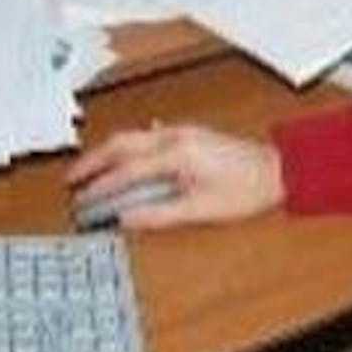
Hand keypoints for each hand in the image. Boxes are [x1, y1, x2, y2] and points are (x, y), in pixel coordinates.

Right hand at [66, 125, 283, 229]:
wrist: (280, 170)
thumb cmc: (248, 189)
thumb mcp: (202, 210)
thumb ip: (160, 214)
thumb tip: (126, 219)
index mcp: (177, 154)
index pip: (126, 171)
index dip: (100, 188)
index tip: (81, 202)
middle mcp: (177, 137)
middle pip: (121, 144)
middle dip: (93, 162)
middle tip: (72, 180)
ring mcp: (183, 133)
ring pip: (133, 138)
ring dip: (109, 153)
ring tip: (90, 172)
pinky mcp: (190, 136)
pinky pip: (148, 137)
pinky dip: (128, 148)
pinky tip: (123, 159)